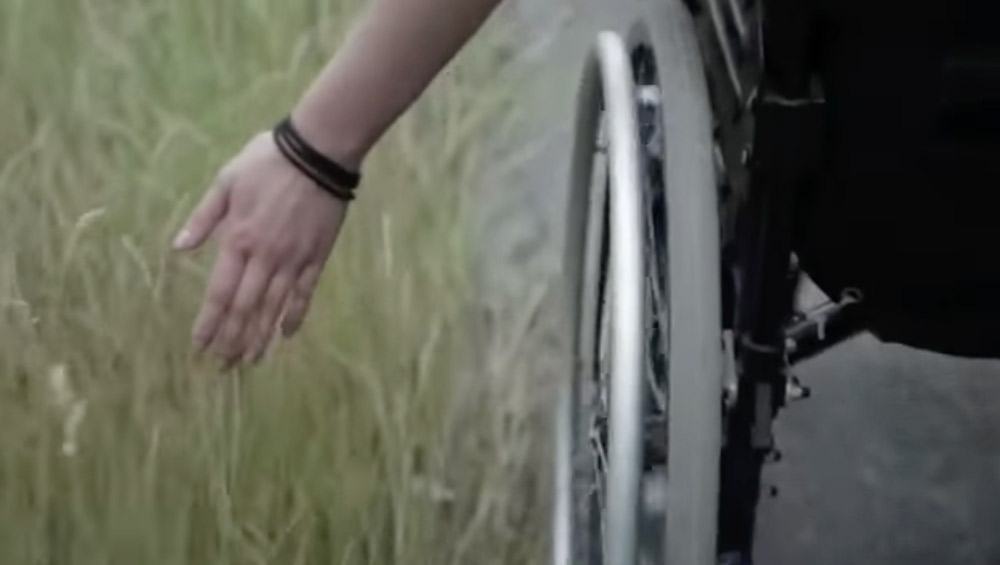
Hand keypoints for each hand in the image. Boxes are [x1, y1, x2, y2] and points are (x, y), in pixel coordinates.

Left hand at [173, 131, 347, 366]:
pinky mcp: (316, 257)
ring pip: (274, 307)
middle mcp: (265, 257)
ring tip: (250, 360)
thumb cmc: (267, 161)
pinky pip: (304, 293)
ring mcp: (293, 259)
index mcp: (238, 239)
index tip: (200, 346)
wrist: (318, 153)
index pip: (220, 292)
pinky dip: (294, 315)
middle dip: (233, 340)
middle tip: (224, 366)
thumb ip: (203, 218)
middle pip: (247, 308)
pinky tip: (286, 334)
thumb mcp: (226, 182)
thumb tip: (178, 248)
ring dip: (260, 336)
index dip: (210, 323)